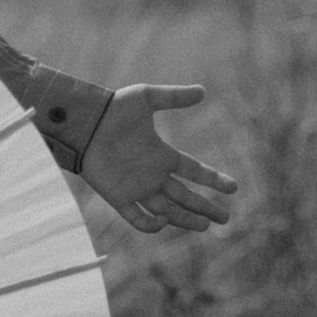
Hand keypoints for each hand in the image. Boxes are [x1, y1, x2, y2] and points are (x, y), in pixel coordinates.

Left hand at [80, 83, 236, 236]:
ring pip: (168, 210)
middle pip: (185, 197)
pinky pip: (138, 218)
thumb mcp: (146, 98)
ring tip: (206, 226)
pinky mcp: (119, 197)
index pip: (194, 171)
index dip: (214, 179)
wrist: (82, 123)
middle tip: (225, 219)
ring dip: (186, 219)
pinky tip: (164, 221)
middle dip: (205, 207)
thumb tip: (203, 91)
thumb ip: (174, 97)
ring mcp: (137, 188)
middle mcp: (153, 174)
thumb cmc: (112, 108)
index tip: (233, 187)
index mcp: (162, 154)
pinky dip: (151, 224)